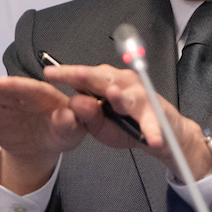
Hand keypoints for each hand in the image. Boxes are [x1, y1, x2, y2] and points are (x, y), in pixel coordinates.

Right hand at [0, 68, 86, 193]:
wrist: (44, 142)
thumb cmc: (64, 130)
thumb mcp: (74, 130)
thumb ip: (72, 122)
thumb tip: (68, 115)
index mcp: (42, 95)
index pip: (28, 90)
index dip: (16, 87)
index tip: (3, 84)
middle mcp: (18, 96)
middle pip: (3, 89)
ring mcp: (1, 106)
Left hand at [43, 64, 211, 180]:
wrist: (163, 134)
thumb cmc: (129, 124)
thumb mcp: (102, 124)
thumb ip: (88, 114)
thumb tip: (74, 101)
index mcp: (106, 84)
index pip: (84, 77)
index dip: (67, 74)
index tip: (49, 74)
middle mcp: (124, 84)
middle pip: (104, 78)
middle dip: (88, 76)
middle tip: (74, 74)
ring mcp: (142, 97)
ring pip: (130, 95)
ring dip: (122, 97)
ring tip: (113, 96)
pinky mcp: (158, 115)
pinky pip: (154, 123)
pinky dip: (152, 131)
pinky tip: (151, 138)